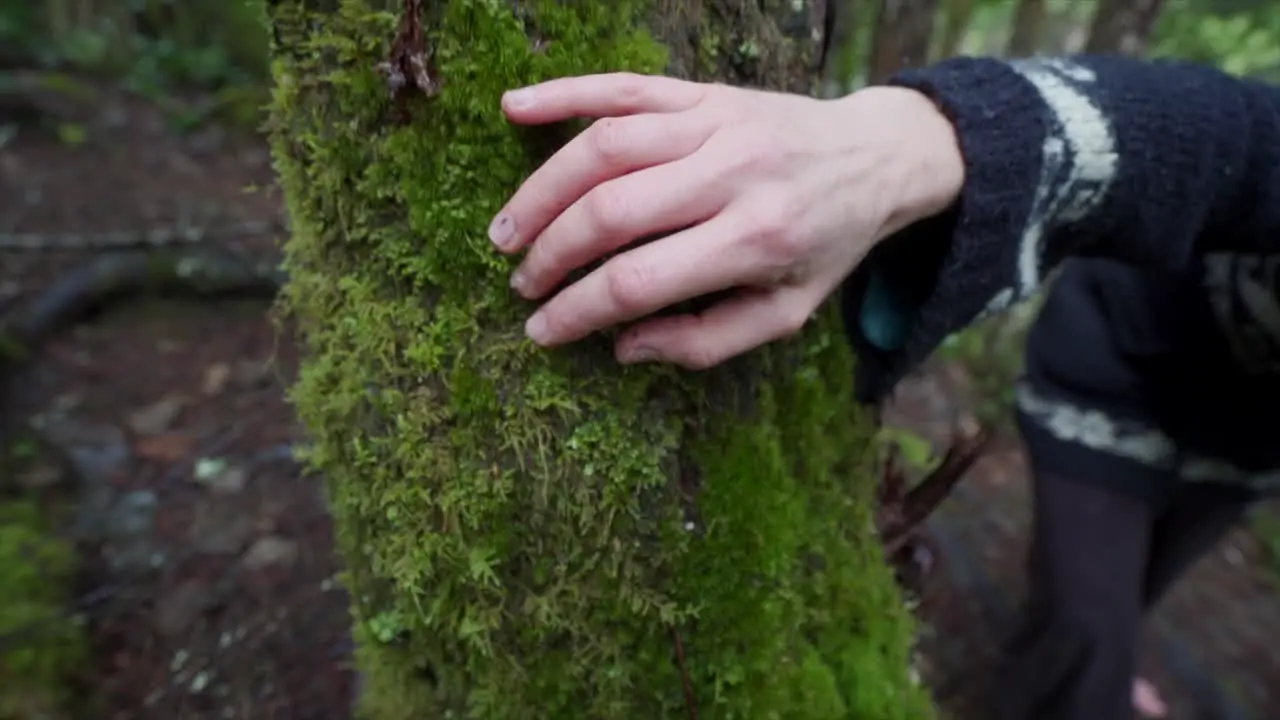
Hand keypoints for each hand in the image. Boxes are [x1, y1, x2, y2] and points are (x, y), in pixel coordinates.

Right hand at [489, 72, 962, 368]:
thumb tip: (623, 348)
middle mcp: (732, 174)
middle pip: (612, 211)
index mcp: (755, 240)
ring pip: (605, 147)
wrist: (876, 157)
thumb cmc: (823, 245)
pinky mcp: (703, 91)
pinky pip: (624, 87)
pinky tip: (515, 108)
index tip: (541, 331)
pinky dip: (565, 94)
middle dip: (551, 254)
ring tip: (505, 231)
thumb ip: (707, 341)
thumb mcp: (786, 312)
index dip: (578, 310)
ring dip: (542, 190)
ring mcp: (715, 123)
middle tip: (521, 282)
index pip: (640, 279)